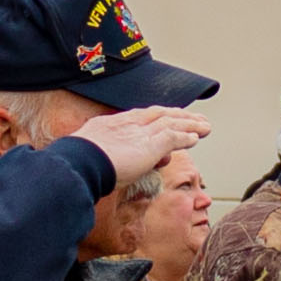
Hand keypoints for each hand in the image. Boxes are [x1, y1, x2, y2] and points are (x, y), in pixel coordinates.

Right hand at [73, 104, 204, 192]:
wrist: (79, 162)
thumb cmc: (75, 164)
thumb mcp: (84, 155)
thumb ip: (96, 157)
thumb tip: (98, 166)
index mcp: (112, 124)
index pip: (140, 116)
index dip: (157, 116)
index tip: (166, 116)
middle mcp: (129, 124)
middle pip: (160, 114)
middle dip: (178, 115)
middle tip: (192, 117)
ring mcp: (141, 134)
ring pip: (172, 123)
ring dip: (190, 124)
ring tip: (204, 126)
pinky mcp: (151, 146)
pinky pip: (175, 137)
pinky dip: (187, 137)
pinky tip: (197, 138)